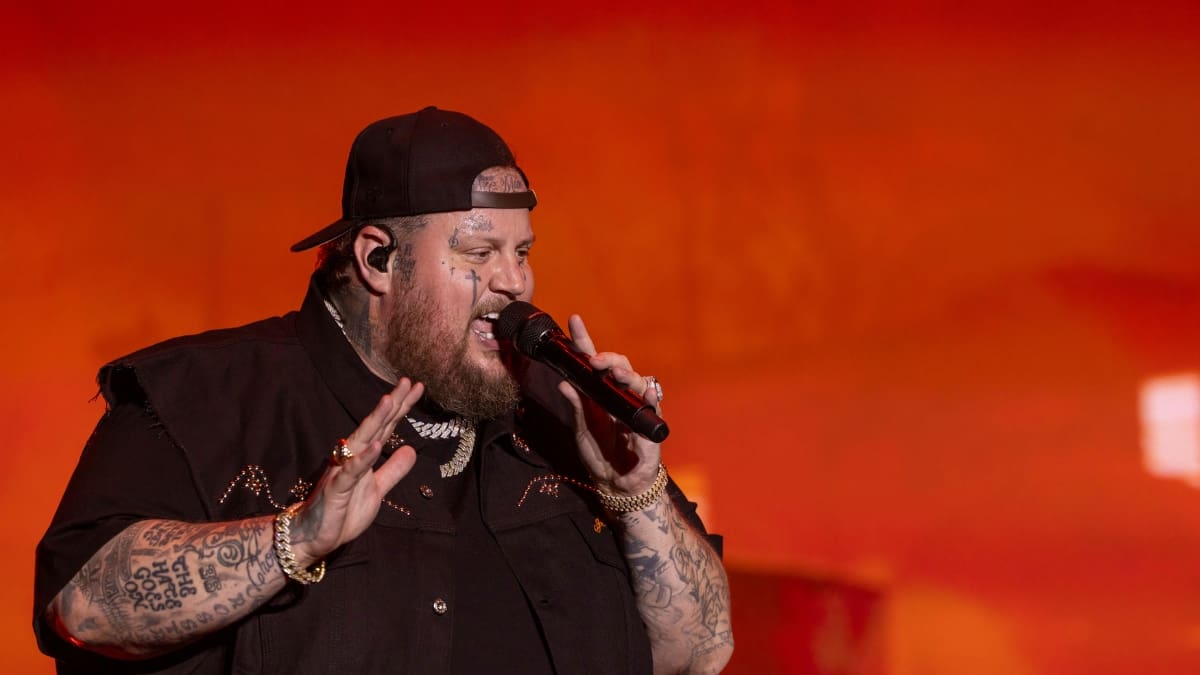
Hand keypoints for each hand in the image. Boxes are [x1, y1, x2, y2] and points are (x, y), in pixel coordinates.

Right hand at [289, 378, 423, 566]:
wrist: (311, 538)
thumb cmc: (342, 513)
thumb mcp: (376, 491)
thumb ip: (392, 471)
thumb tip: (412, 449)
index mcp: (362, 457)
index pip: (385, 428)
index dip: (400, 408)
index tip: (416, 387)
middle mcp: (351, 458)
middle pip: (375, 426)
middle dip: (391, 404)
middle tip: (408, 381)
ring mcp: (342, 471)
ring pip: (360, 441)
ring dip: (375, 421)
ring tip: (390, 401)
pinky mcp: (335, 490)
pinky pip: (350, 472)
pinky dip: (363, 459)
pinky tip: (376, 446)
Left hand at [556, 315, 662, 496]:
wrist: (617, 484)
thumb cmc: (600, 456)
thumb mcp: (581, 430)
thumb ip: (576, 407)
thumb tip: (563, 383)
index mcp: (600, 395)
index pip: (592, 362)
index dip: (584, 341)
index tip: (574, 320)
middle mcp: (619, 397)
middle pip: (619, 366)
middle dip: (608, 358)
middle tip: (595, 359)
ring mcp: (636, 408)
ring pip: (636, 380)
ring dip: (625, 374)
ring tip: (614, 373)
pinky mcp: (649, 425)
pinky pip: (652, 405)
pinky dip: (648, 396)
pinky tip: (643, 389)